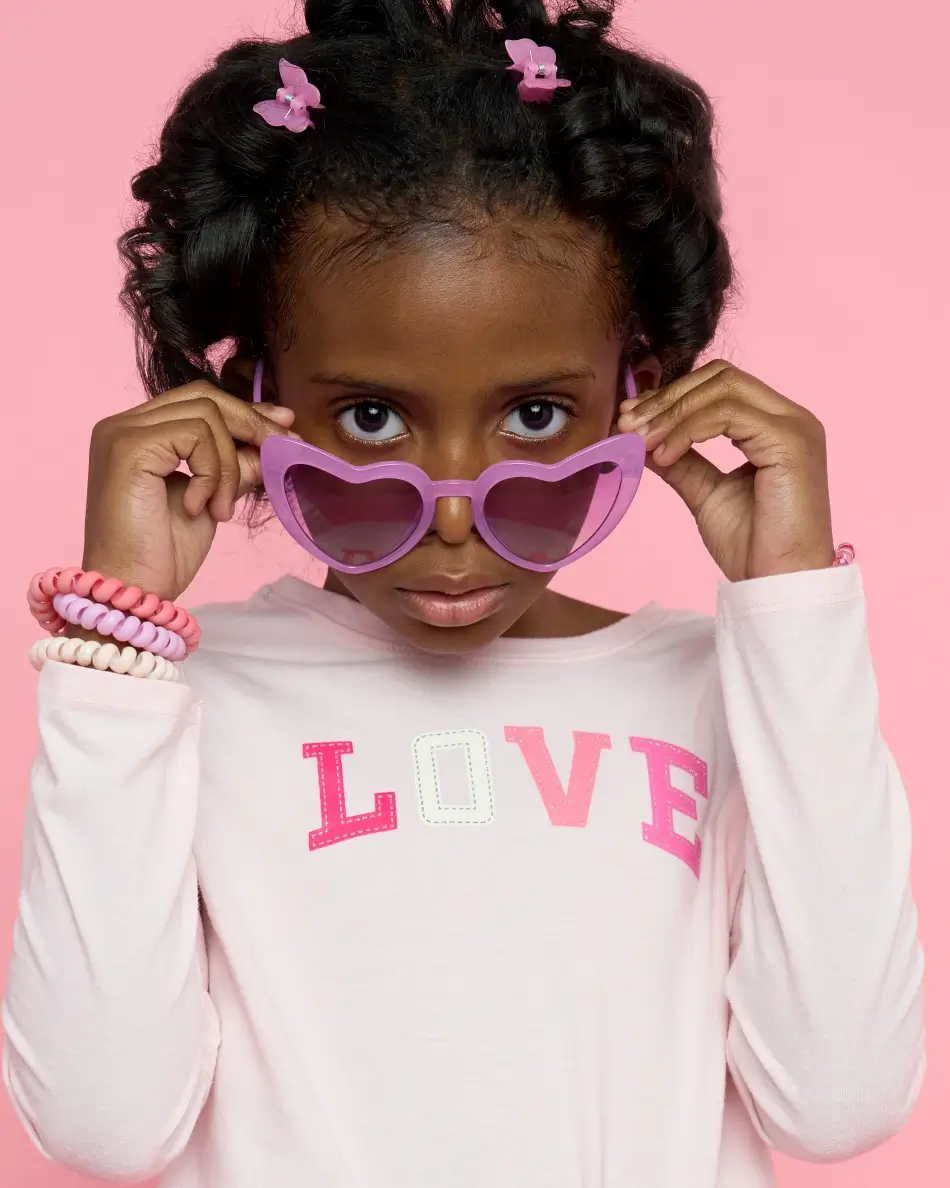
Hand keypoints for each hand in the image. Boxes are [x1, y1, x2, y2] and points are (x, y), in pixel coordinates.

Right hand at [83, 382, 298, 602]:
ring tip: (224, 508)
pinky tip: (202, 508)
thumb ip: (236, 465)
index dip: (246, 411)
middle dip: (252, 422)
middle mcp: (123, 424)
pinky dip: (212, 472)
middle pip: (204, 396)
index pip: (199, 402)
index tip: (285, 426)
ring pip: (206, 415)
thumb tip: (278, 436)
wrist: (134, 592)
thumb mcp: (214, 499)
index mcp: (138, 433)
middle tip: (283, 448)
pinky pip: (196, 436)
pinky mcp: (128, 447)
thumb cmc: (163, 554)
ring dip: (229, 464)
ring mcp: (122, 433)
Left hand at [618, 361, 834, 581]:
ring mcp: (794, 427)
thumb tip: (640, 436)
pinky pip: (728, 415)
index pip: (720, 385)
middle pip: (721, 376)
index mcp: (774, 425)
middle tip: (628, 423)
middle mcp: (791, 418)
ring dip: (672, 412)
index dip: (671, 395)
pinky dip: (687, 430)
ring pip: (723, 389)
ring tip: (640, 441)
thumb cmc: (752, 546)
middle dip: (668, 397)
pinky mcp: (791, 443)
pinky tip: (664, 455)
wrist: (778, 584)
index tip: (629, 417)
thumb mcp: (705, 492)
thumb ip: (680, 460)